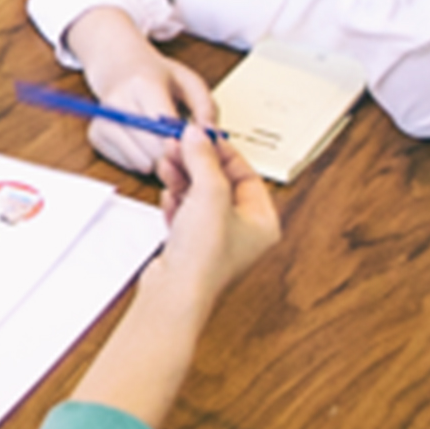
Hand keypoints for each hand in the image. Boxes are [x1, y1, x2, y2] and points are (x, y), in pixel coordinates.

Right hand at [62, 9, 219, 174]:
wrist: (117, 65)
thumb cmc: (155, 75)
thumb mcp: (189, 80)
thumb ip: (206, 107)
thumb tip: (211, 136)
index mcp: (143, 83)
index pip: (163, 124)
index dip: (182, 143)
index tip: (194, 149)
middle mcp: (118, 101)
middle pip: (151, 148)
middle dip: (175, 158)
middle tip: (188, 157)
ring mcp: (103, 119)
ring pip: (139, 161)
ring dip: (161, 163)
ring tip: (170, 151)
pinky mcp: (95, 135)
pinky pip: (127, 164)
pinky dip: (143, 163)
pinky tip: (150, 149)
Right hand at [146, 125, 281, 310]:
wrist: (174, 293)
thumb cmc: (203, 259)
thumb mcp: (209, 194)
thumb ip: (203, 159)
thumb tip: (198, 136)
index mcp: (262, 221)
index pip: (246, 174)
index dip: (223, 152)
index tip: (203, 135)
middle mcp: (243, 231)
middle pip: (221, 183)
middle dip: (197, 162)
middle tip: (179, 145)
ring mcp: (216, 239)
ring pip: (200, 196)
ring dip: (183, 176)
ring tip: (167, 163)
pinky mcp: (192, 246)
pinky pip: (185, 213)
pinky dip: (176, 199)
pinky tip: (167, 192)